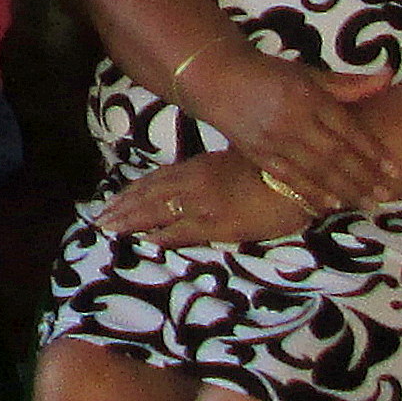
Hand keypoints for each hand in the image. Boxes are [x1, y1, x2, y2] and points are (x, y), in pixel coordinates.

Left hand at [101, 149, 323, 245]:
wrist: (301, 178)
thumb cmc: (274, 164)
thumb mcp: (237, 157)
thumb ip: (215, 165)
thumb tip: (206, 170)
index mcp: (199, 167)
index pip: (157, 180)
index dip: (134, 190)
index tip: (114, 199)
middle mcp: (195, 184)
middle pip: (150, 196)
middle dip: (123, 208)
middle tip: (100, 219)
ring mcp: (205, 206)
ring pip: (158, 213)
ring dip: (132, 222)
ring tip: (109, 229)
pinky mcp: (220, 227)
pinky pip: (184, 233)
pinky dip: (163, 238)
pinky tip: (147, 242)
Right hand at [190, 47, 396, 210]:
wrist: (216, 78)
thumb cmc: (269, 74)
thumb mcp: (308, 73)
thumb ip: (347, 83)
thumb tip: (388, 77)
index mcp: (308, 96)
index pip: (347, 128)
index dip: (372, 151)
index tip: (394, 169)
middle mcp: (292, 119)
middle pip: (335, 155)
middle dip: (364, 178)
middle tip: (386, 196)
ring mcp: (273, 139)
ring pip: (316, 170)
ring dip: (344, 190)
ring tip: (367, 205)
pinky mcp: (257, 154)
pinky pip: (289, 178)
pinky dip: (311, 192)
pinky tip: (330, 204)